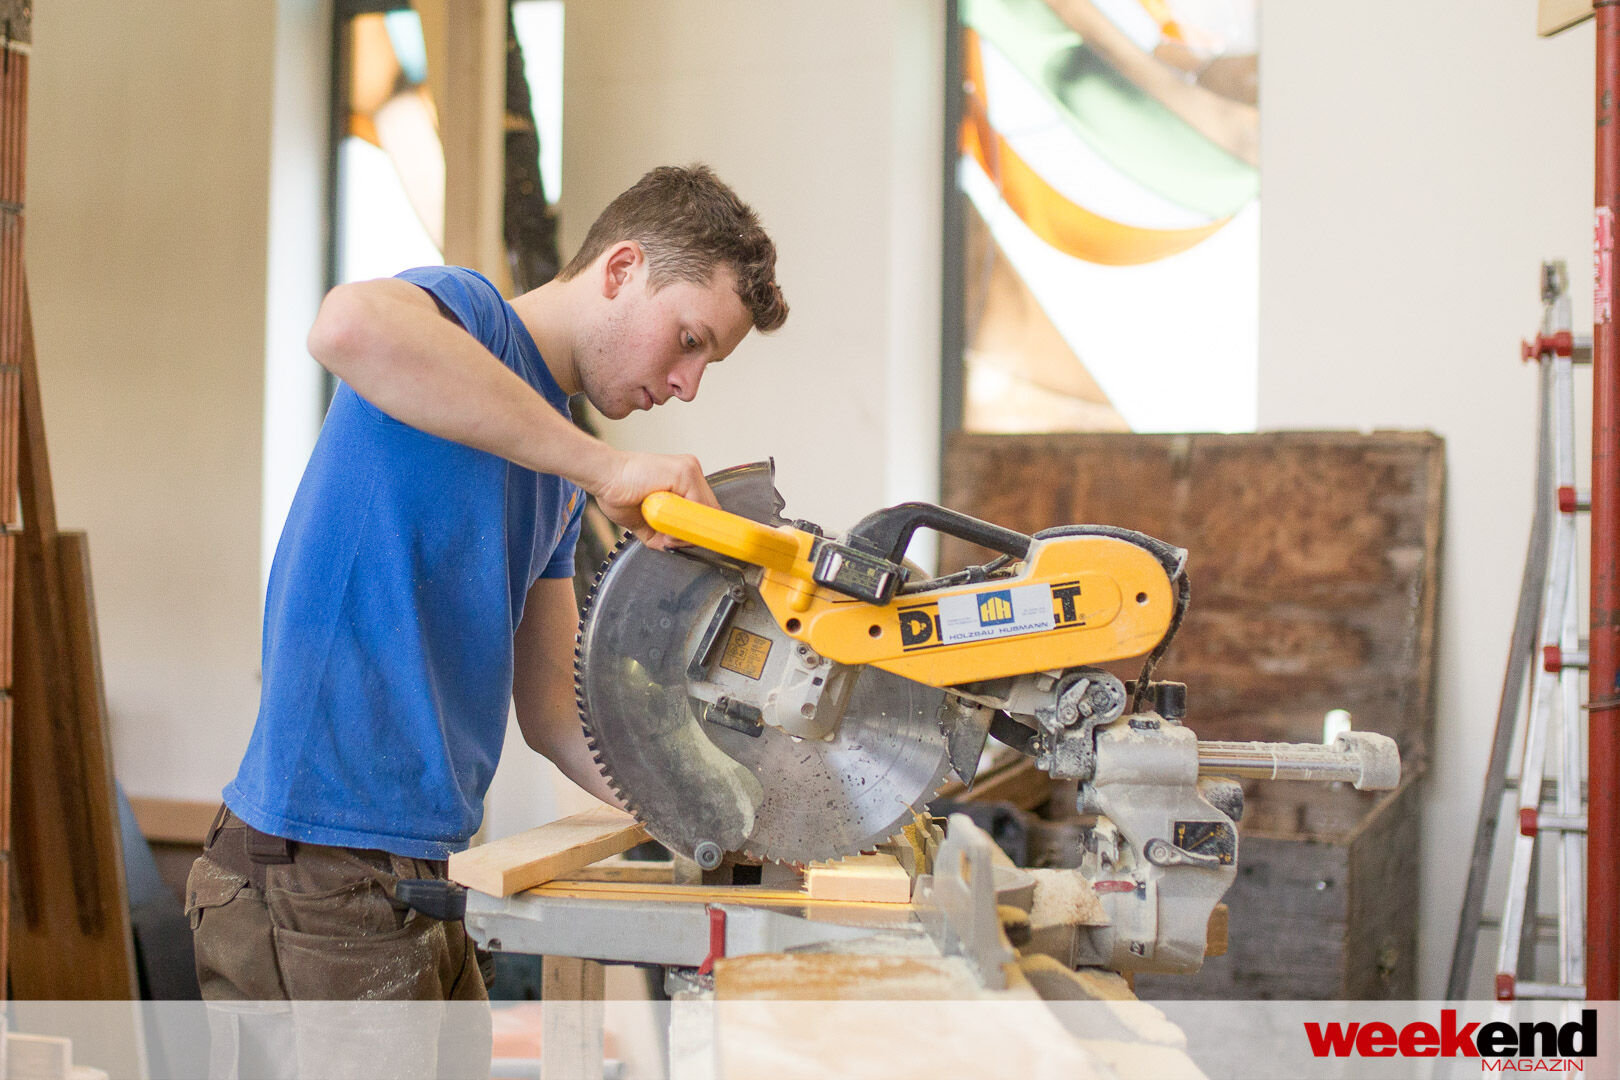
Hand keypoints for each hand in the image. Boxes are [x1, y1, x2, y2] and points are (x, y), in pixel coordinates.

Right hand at [592, 450, 717, 547]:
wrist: (602, 476)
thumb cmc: (618, 492)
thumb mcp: (644, 521)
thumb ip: (660, 534)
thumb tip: (672, 547)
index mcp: (682, 481)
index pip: (703, 510)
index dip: (696, 530)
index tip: (684, 542)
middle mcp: (690, 472)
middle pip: (709, 511)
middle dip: (692, 532)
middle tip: (670, 539)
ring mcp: (689, 470)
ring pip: (706, 510)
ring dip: (686, 529)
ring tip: (663, 530)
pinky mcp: (685, 471)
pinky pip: (697, 505)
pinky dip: (684, 521)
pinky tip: (664, 521)